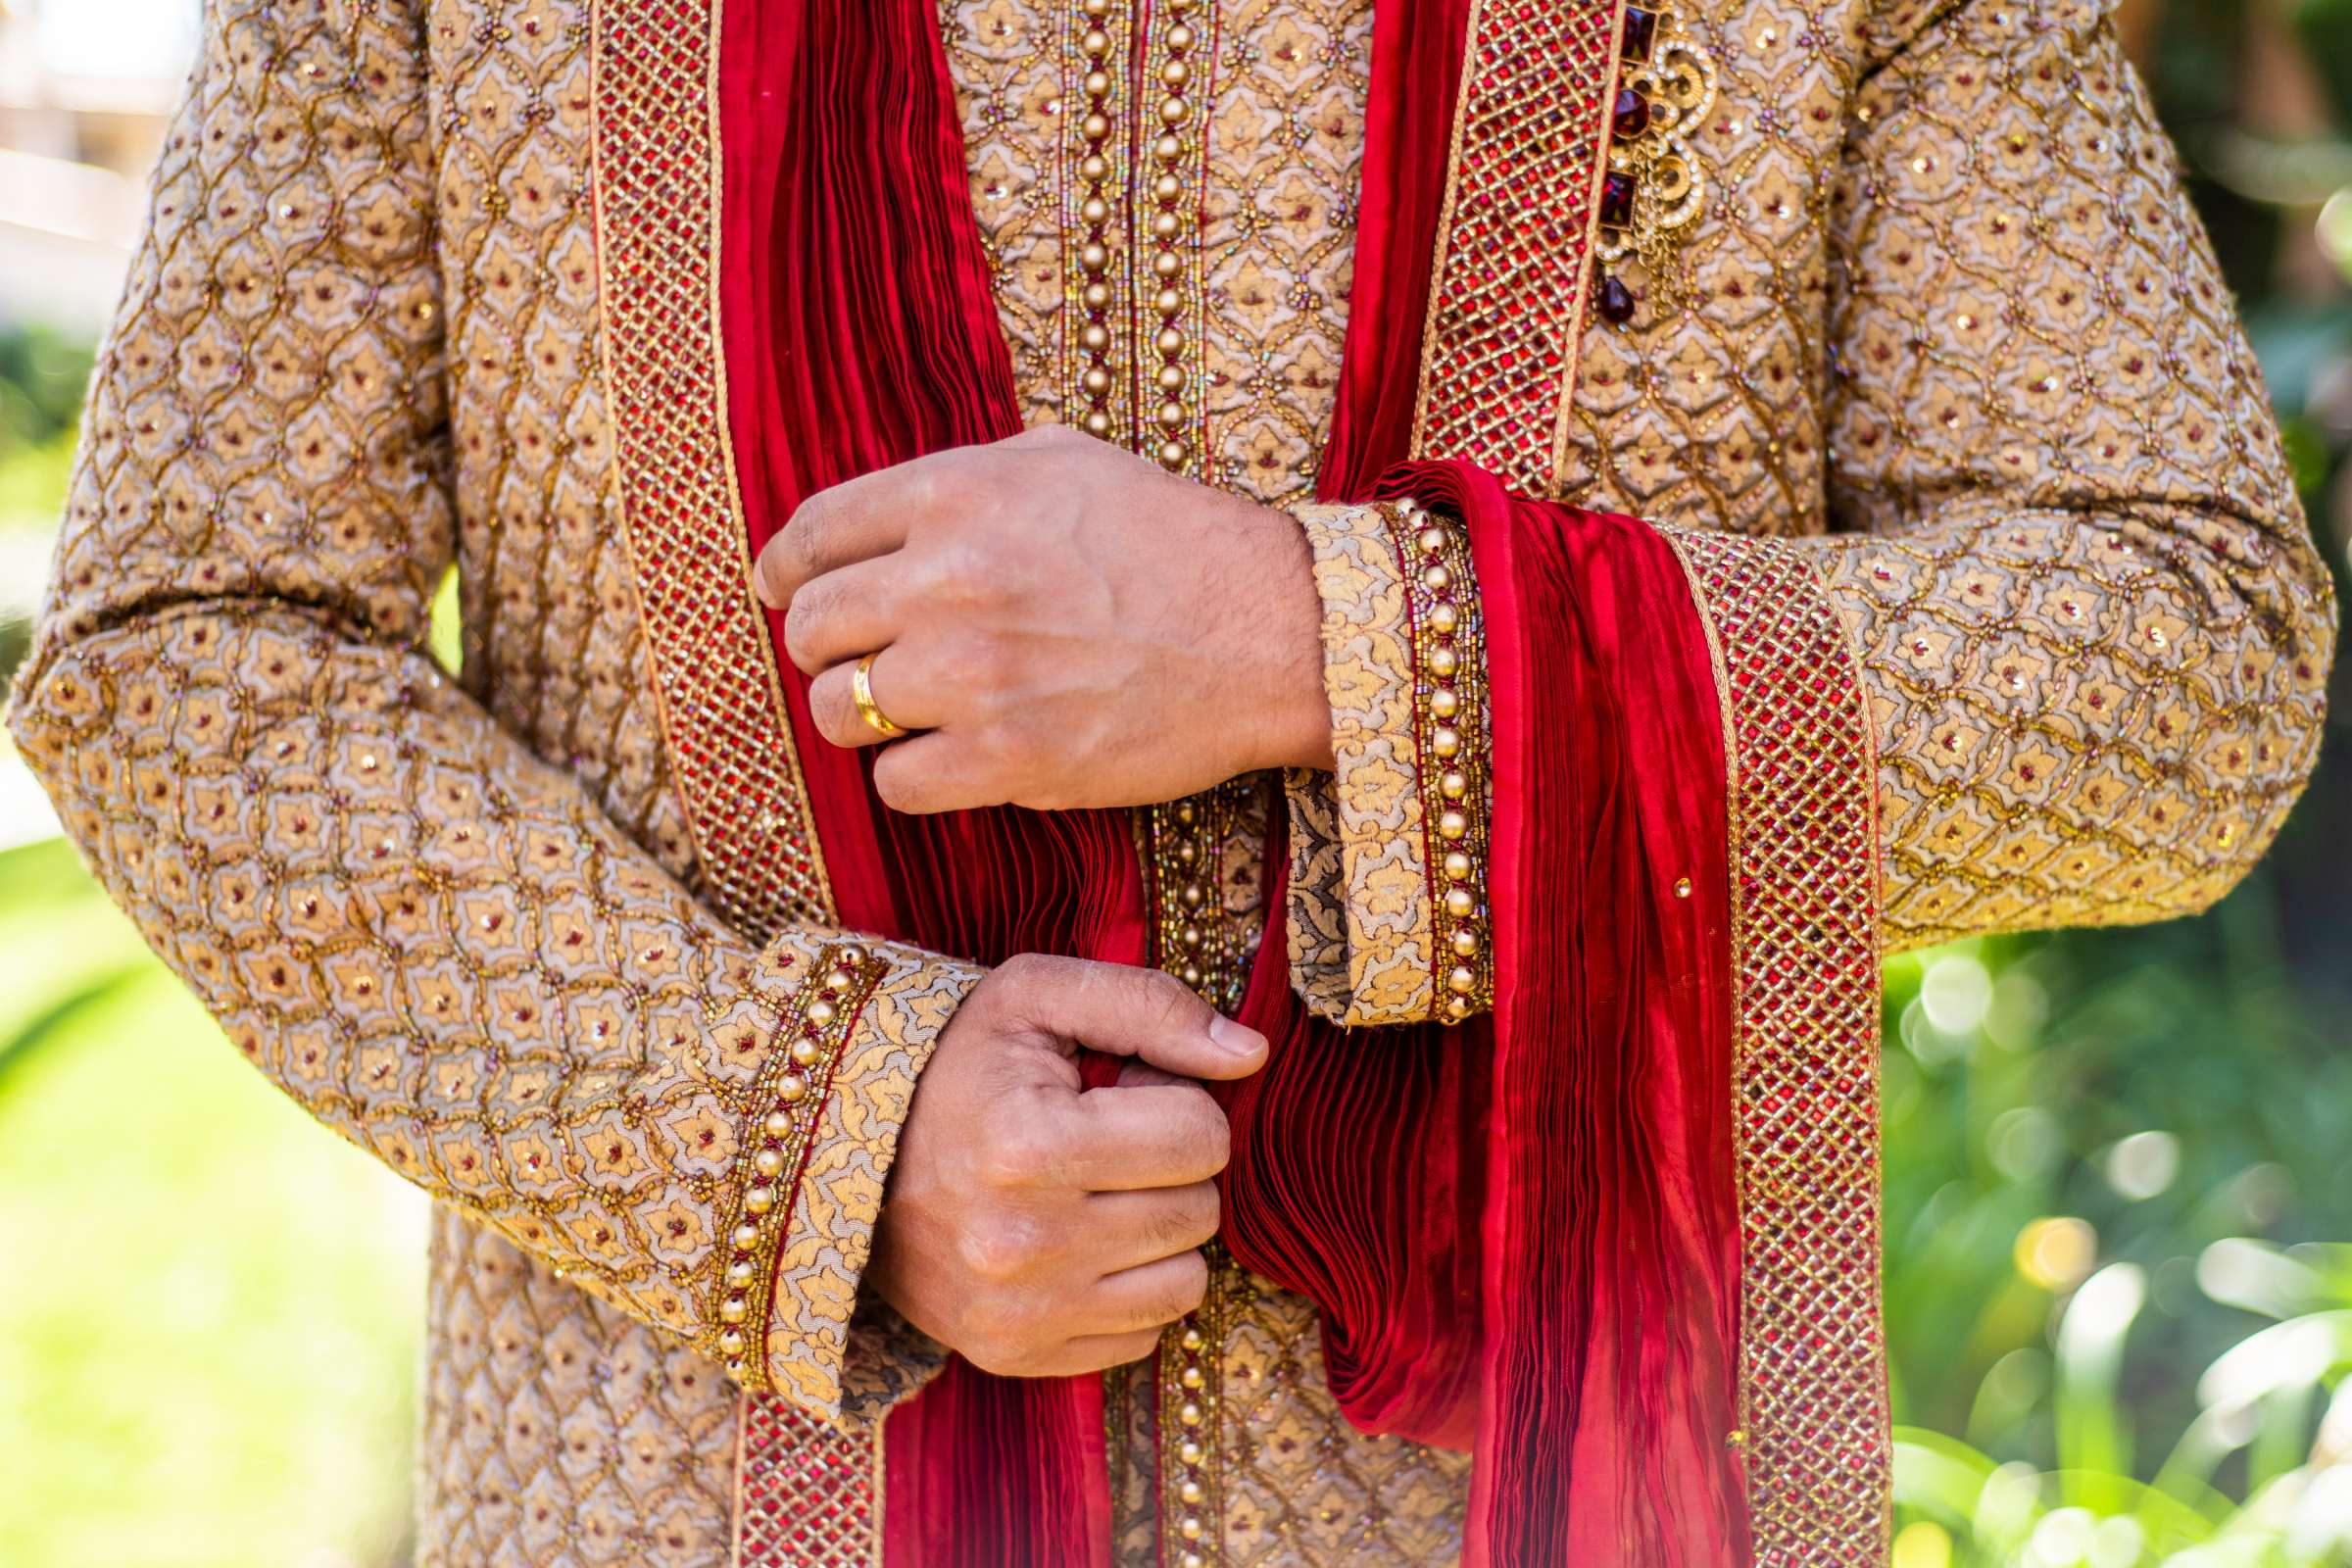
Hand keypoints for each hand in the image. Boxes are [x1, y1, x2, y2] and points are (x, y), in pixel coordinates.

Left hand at [753, 425, 1335, 813]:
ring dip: (864, 715)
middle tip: (858, 659)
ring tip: (913, 712)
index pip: (812, 534)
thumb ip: (963, 479)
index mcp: (955, 494)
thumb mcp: (1063, 461)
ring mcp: (972, 675)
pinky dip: (914, 775)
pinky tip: (955, 757)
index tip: (780, 592)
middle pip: (809, 627)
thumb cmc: (1174, 539)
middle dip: (822, 647)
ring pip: (838, 711)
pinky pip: (895, 783)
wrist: (1269, 630)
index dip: (784, 570)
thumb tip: (878, 517)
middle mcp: (948, 580)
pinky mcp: (1006, 758)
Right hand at [865, 954, 1267, 1377]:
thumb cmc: (956, 1063)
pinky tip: (1077, 1246)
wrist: (844, 1154)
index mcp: (1030, 1145)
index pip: (1202, 1136)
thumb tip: (1250, 1054)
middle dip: (1170, 1167)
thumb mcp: (1036, 996)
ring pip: (1187, 1283)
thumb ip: (1150, 1005)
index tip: (1121, 1092)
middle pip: (1200, 1212)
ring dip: (1159, 1234)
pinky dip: (1128, 1289)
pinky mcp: (1015, 1357)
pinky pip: (1146, 1336)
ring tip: (1096, 1193)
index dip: (1175, 1101)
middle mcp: (1024, 1244)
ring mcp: (1018, 1313)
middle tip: (1106, 1141)